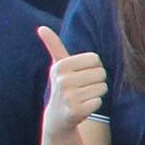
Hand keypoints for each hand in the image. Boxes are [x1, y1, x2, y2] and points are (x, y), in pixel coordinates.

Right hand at [37, 25, 104, 139]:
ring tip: (83, 97)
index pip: (95, 59)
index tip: (81, 75)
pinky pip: (99, 101)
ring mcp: (68, 96)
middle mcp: (62, 80)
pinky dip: (94, 105)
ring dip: (96, 93)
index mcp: (61, 66)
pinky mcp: (75, 111)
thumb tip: (41, 27)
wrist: (58, 117)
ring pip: (102, 88)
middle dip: (97, 81)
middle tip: (83, 88)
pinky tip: (83, 107)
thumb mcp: (58, 66)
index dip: (93, 67)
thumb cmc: (63, 86)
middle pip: (101, 73)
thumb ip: (53, 45)